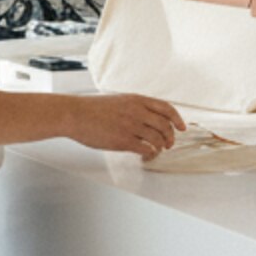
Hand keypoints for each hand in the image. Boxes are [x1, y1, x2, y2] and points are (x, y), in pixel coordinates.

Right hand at [66, 92, 184, 158]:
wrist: (74, 114)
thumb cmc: (92, 109)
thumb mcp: (119, 100)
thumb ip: (136, 107)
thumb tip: (150, 118)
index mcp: (136, 100)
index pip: (166, 108)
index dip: (177, 119)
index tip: (182, 128)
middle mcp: (136, 111)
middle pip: (165, 125)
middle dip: (171, 137)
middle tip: (169, 144)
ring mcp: (130, 126)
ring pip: (158, 139)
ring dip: (161, 147)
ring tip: (156, 150)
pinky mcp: (123, 140)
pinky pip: (146, 149)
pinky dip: (151, 154)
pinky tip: (147, 155)